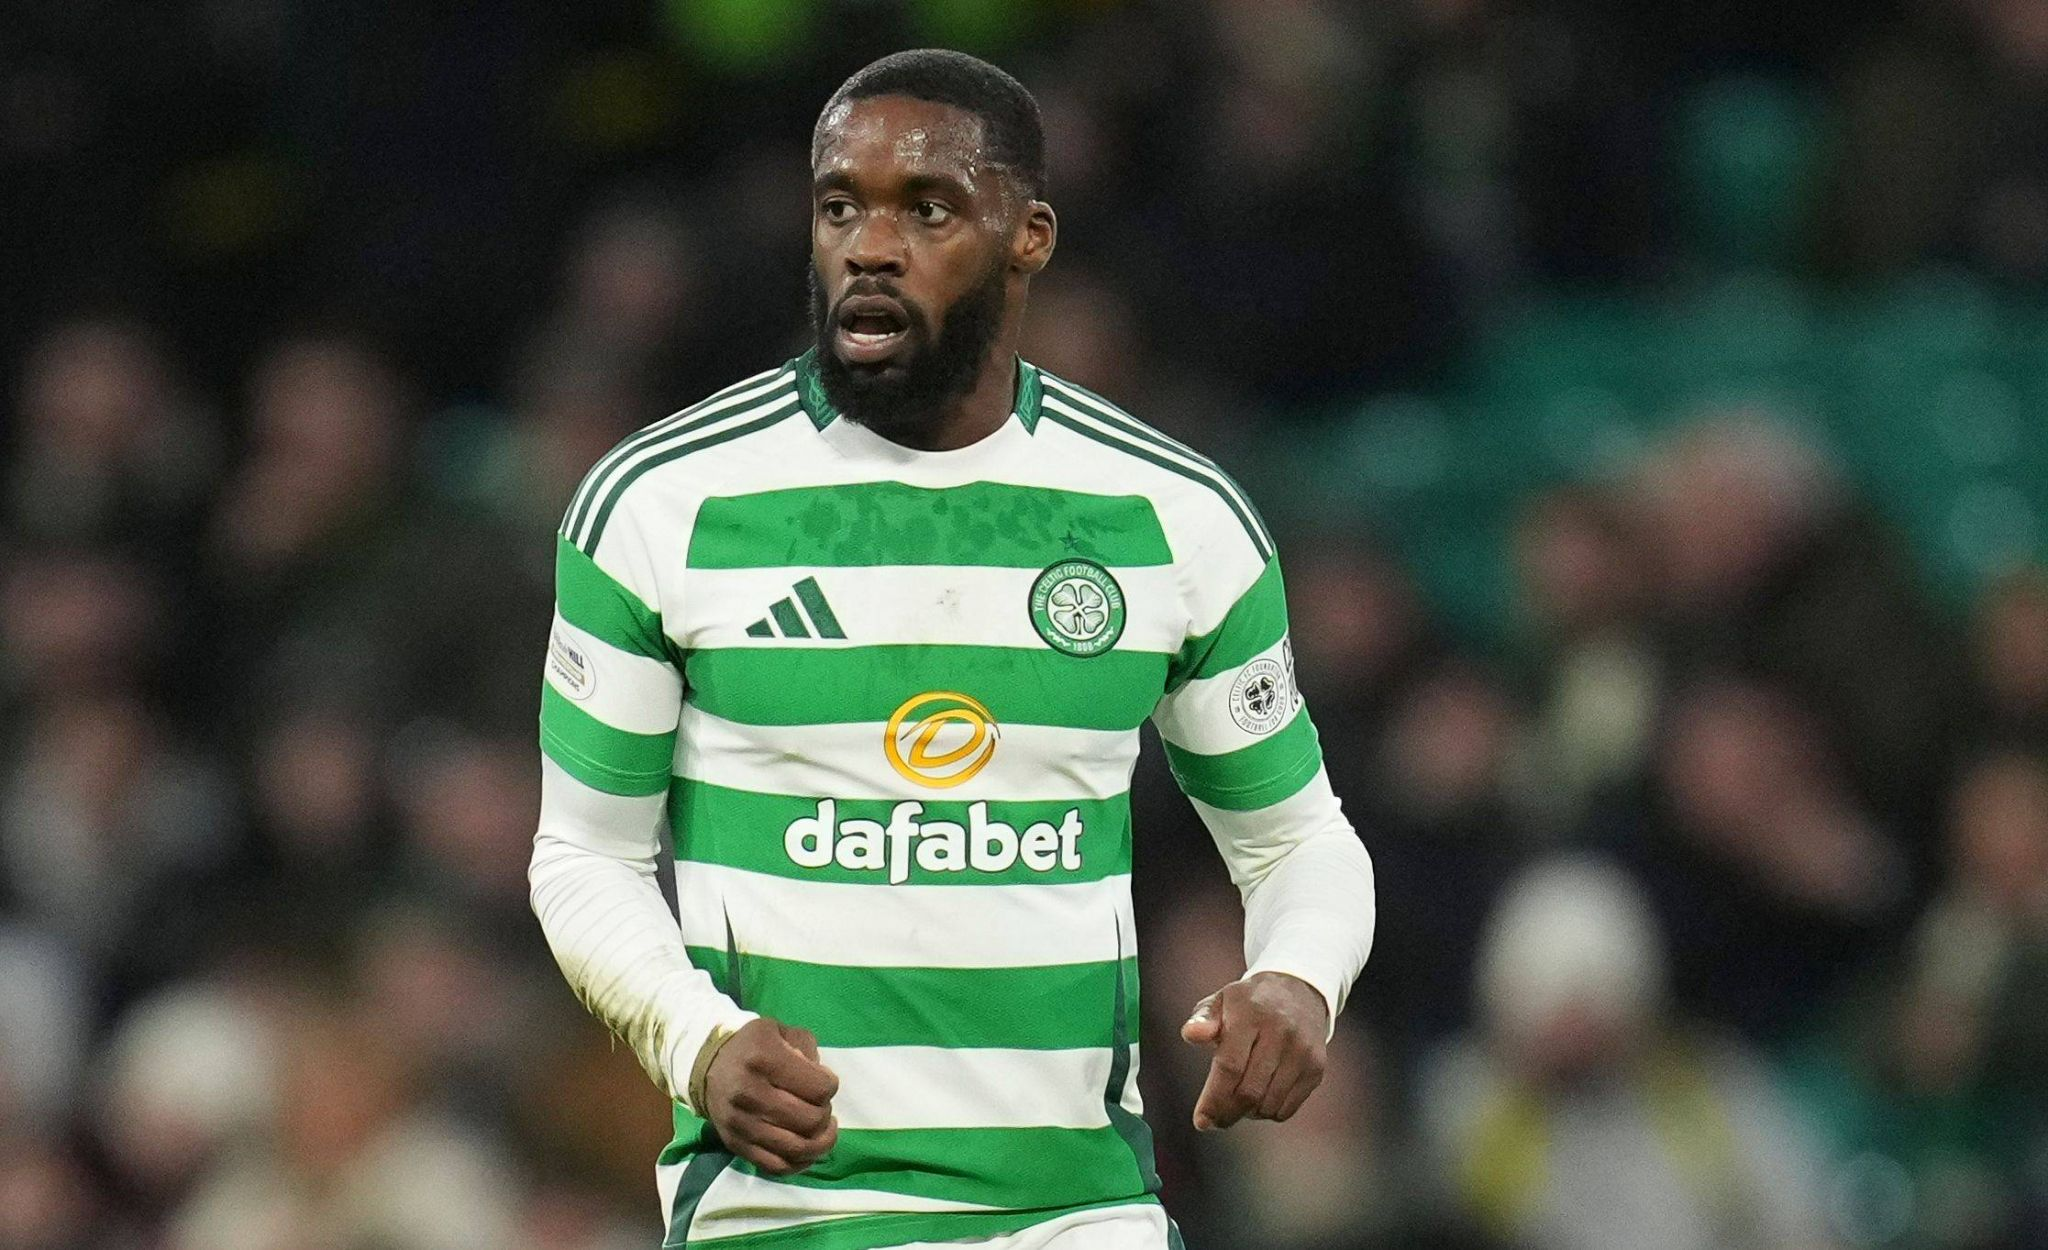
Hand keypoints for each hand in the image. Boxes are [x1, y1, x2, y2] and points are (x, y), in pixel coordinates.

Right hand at [701, 1018, 839, 1173]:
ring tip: (822, 1129)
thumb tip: (822, 1081)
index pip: (819, 1088)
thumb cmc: (753, 1047)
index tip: (824, 1081)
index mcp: (764, 1058)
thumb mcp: (781, 1031)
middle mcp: (750, 1093)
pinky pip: (778, 1167)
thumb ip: (807, 1049)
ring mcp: (742, 1124)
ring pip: (797, 1149)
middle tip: (820, 1105)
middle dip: (825, 1114)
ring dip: (820, 1142)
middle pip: (810, 1120)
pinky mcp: (737, 1145)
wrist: (707, 1067)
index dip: (830, 1086)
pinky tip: (807, 1148)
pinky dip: (800, 1163)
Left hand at [1179, 972, 1327, 1130]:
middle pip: (1250, 1092)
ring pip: (1269, 1105)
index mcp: (1252, 1015)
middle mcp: (1281, 1033)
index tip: (1201, 1121)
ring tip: (1237, 1099)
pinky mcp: (1316, 1068)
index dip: (1214, 1098)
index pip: (1230, 1066)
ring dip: (1248, 1113)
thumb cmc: (1250, 1002)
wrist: (1299, 990)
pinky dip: (1268, 1112)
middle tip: (1214, 1120)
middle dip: (1227, 1113)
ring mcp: (1302, 1052)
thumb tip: (1191, 1034)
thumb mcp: (1222, 1001)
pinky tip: (1260, 1097)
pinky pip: (1287, 1109)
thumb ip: (1202, 1019)